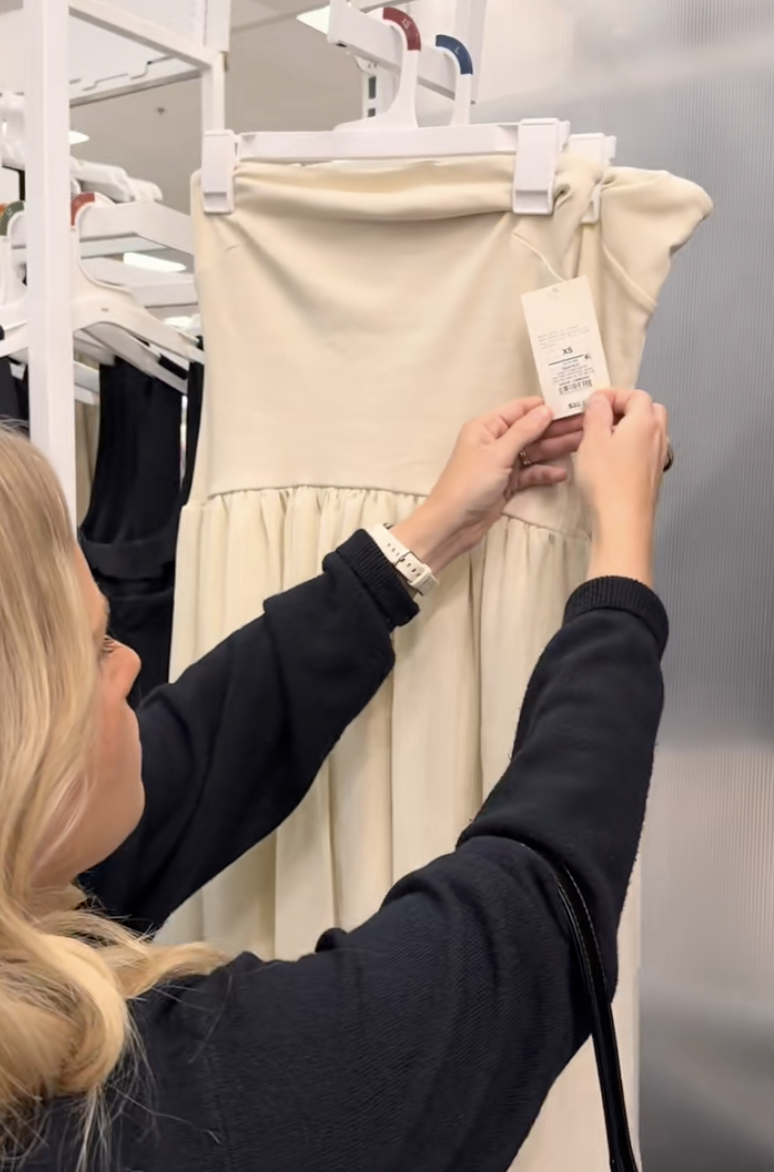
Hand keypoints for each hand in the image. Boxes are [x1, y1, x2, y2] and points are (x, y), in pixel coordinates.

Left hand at [392, 397, 583, 573]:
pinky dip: (544, 473)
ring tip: (582, 444)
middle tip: (586, 425)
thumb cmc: (469, 484)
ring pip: (533, 451)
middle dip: (556, 428)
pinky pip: (530, 473)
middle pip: (530, 430)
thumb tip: (545, 409)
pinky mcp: (507, 484)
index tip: (573, 404)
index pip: (520, 409)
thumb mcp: (497, 454)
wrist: (452, 525)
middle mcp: (495, 441)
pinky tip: (562, 473)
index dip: (545, 406)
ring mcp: (502, 463)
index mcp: (486, 427)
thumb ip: (523, 431)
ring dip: (555, 449)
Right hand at [577, 390, 668, 587]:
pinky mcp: (653, 477)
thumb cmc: (607, 480)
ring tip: (604, 440)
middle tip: (602, 418)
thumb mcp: (592, 440)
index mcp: (644, 421)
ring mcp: (658, 458)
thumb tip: (599, 400)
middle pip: (649, 410)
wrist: (623, 521)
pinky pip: (645, 452)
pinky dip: (632, 448)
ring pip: (649, 432)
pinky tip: (612, 461)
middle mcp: (658, 436)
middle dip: (626, 409)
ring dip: (629, 429)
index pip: (635, 395)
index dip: (613, 395)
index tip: (592, 403)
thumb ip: (596, 414)